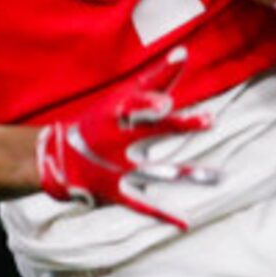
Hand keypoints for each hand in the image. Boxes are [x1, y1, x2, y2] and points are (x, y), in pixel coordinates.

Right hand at [32, 47, 216, 230]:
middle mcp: (114, 141)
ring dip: (184, 174)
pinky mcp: (115, 193)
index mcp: (114, 115)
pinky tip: (185, 223)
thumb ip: (155, 79)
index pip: (135, 105)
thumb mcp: (121, 99)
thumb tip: (185, 53)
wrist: (58, 158)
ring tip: (216, 176)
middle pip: (150, 133)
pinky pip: (141, 206)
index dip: (150, 104)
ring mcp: (115, 169)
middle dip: (179, 127)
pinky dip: (163, 215)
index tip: (167, 103)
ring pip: (154, 171)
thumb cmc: (99, 121)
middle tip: (209, 121)